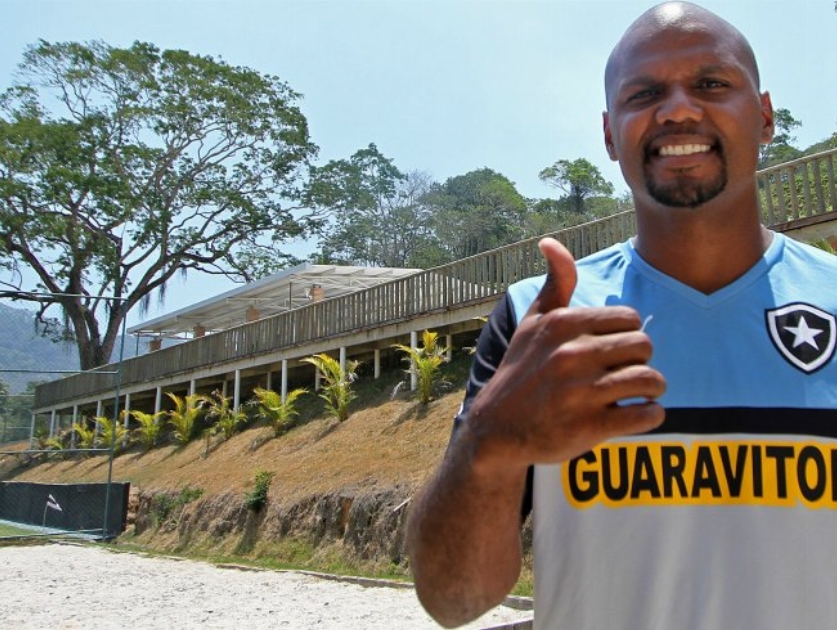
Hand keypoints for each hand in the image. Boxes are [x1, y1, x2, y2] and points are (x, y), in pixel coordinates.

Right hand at [466, 237, 665, 468]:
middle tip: (625, 371)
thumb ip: (554, 283)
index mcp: (562, 324)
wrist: (497, 426)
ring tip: (636, 393)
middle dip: (639, 360)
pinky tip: (634, 415)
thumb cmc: (522, 369)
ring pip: (650, 380)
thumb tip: (549, 241)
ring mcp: (581, 392)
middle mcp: (572, 355)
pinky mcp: (590, 426)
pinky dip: (650, 416)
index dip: (626, 334)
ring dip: (650, 389)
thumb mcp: (532, 322)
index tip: (612, 349)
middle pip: (644, 346)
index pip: (630, 318)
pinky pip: (646, 415)